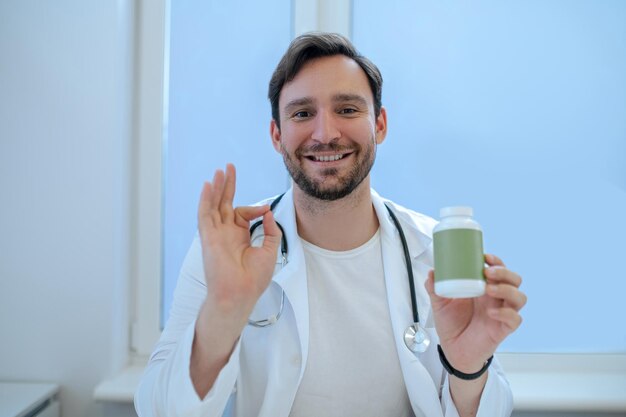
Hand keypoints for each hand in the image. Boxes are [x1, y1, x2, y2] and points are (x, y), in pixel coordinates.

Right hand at [197, 164, 281, 325]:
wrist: (241, 293)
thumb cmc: (254, 278)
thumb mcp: (269, 250)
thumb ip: (270, 230)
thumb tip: (268, 211)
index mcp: (239, 236)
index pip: (243, 213)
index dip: (256, 208)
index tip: (266, 211)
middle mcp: (226, 233)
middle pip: (224, 203)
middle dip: (227, 185)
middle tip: (229, 167)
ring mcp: (216, 234)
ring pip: (214, 205)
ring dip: (217, 188)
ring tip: (220, 171)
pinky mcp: (208, 237)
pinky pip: (205, 214)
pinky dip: (206, 199)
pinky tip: (209, 185)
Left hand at [425, 254, 526, 371]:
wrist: (452, 350)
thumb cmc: (451, 324)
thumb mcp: (439, 303)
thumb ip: (435, 287)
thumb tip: (432, 272)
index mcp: (484, 288)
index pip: (499, 269)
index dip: (497, 261)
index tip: (485, 256)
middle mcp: (496, 298)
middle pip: (514, 280)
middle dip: (504, 272)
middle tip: (488, 272)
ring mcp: (502, 313)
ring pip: (519, 297)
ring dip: (507, 290)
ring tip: (489, 289)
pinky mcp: (503, 329)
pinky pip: (515, 319)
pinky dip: (506, 313)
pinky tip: (492, 312)